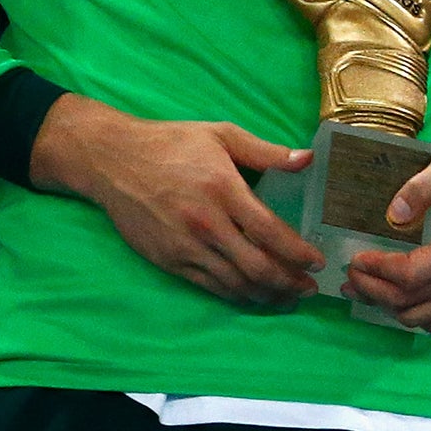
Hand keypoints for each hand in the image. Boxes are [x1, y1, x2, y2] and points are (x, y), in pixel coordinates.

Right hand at [31, 93, 323, 306]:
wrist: (113, 160)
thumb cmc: (172, 143)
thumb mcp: (222, 134)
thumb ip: (266, 151)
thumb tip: (308, 159)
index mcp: (224, 190)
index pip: (269, 231)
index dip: (297, 252)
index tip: (317, 261)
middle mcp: (206, 224)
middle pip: (255, 266)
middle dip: (288, 282)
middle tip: (309, 287)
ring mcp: (185, 246)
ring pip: (233, 283)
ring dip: (266, 294)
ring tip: (288, 296)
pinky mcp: (168, 260)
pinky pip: (208, 286)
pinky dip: (235, 294)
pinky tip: (252, 294)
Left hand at [344, 138, 430, 334]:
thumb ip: (421, 185)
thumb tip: (394, 214)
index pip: (410, 276)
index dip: (376, 271)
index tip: (355, 258)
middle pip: (408, 302)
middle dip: (372, 290)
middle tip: (350, 272)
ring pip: (418, 318)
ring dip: (386, 306)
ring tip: (365, 285)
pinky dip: (413, 316)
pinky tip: (397, 297)